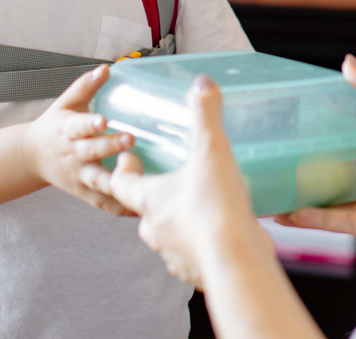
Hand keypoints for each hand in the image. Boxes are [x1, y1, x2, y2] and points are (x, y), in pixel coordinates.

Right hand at [25, 65, 133, 215]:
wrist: (31, 156)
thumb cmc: (55, 126)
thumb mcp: (66, 104)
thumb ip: (86, 87)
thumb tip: (106, 68)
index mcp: (68, 130)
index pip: (79, 126)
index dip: (91, 123)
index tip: (104, 120)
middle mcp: (73, 154)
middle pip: (92, 151)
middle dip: (110, 147)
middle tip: (130, 141)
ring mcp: (78, 175)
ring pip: (98, 181)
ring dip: (117, 182)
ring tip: (139, 181)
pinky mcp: (83, 192)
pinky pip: (102, 203)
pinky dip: (119, 208)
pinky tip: (139, 210)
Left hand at [79, 75, 270, 289]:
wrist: (236, 262)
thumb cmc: (216, 210)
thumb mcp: (211, 152)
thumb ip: (205, 116)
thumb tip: (201, 85)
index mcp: (150, 200)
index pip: (120, 184)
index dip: (120, 170)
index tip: (124, 159)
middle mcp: (155, 229)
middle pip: (145, 209)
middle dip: (154, 195)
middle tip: (167, 180)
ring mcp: (173, 253)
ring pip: (167, 234)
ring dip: (176, 220)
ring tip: (196, 206)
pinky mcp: (195, 269)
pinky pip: (190, 253)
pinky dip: (198, 242)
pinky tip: (216, 232)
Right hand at [273, 55, 355, 239]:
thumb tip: (348, 63)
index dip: (340, 147)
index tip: (309, 139)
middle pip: (350, 184)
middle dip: (317, 181)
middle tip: (285, 173)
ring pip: (341, 208)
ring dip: (306, 205)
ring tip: (275, 199)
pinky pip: (343, 223)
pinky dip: (316, 219)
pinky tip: (289, 213)